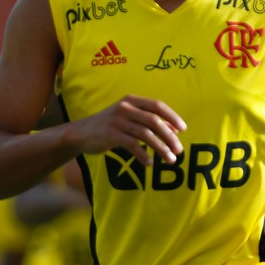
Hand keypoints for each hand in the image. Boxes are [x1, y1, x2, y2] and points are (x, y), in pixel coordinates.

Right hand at [71, 95, 185, 165]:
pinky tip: (150, 163)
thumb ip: (149, 122)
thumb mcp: (129, 119)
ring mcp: (117, 121)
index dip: (172, 116)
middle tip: (179, 150)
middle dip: (169, 136)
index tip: (183, 129)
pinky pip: (132, 145)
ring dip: (160, 148)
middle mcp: (125, 108)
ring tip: (170, 159)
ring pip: (145, 134)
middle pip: (154, 121)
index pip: (157, 105)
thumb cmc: (110, 126)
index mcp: (131, 100)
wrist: (81, 133)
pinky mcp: (110, 134)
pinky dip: (143, 154)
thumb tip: (175, 131)